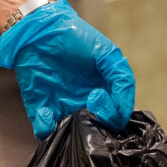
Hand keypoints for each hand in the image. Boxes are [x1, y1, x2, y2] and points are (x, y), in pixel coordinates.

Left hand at [0, 0, 135, 138]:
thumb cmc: (77, 38)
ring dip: (71, 132)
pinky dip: (46, 128)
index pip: (116, 119)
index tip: (97, 95)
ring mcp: (64, 110)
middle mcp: (86, 106)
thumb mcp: (108, 54)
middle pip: (96, 132)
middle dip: (95, 127)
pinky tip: (46, 111)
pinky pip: (45, 132)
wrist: (41, 29)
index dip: (112, 115)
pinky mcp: (41, 110)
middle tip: (86, 105)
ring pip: (72, 136)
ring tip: (67, 115)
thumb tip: (125, 110)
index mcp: (105, 94)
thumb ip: (122, 80)